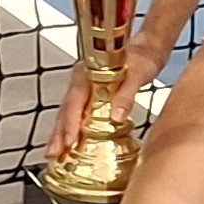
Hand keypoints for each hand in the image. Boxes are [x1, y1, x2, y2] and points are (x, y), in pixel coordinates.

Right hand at [44, 11, 178, 161]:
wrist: (148, 49)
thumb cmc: (142, 57)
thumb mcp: (138, 74)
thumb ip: (127, 94)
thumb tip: (117, 116)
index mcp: (90, 72)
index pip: (75, 98)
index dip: (71, 120)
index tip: (69, 139)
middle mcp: (83, 80)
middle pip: (67, 108)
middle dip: (59, 132)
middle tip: (54, 153)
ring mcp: (85, 88)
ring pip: (69, 112)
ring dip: (61, 133)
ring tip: (55, 153)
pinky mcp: (92, 96)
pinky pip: (78, 113)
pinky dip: (73, 128)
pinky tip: (70, 144)